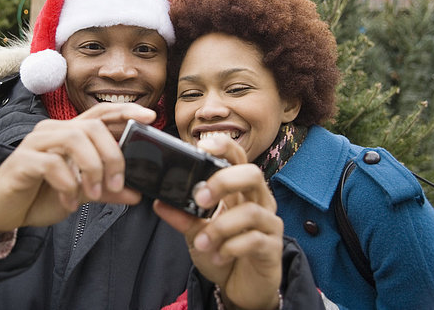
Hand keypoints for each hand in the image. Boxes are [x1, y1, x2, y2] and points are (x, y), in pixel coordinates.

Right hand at [0, 103, 155, 248]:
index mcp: (69, 133)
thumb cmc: (40, 195)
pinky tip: (70, 203)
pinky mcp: (22, 160)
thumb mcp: (81, 193)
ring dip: (92, 168)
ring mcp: (36, 143)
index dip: (126, 111)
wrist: (1, 212)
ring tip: (94, 193)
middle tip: (119, 183)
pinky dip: (68, 185)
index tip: (151, 117)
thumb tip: (136, 194)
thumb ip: (107, 190)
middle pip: (93, 126)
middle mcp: (53, 131)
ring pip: (74, 138)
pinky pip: (52, 164)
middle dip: (113, 154)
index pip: (101, 113)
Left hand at [154, 135, 282, 309]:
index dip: (224, 146)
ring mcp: (269, 223)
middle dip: (224, 181)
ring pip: (252, 211)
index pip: (238, 158)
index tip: (202, 147)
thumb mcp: (195, 234)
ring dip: (221, 226)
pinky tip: (218, 256)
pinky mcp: (273, 247)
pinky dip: (230, 247)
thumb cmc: (222, 253)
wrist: (240, 288)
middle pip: (252, 174)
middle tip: (200, 198)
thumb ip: (181, 216)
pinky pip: (254, 240)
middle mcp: (258, 201)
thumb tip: (160, 201)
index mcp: (240, 191)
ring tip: (202, 242)